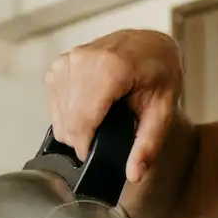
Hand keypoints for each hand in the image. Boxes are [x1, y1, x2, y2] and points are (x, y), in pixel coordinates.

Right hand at [45, 29, 183, 185]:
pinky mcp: (60, 64)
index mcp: (110, 68)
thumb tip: (134, 174)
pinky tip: (90, 109)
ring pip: (58, 115)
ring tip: (103, 119)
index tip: (96, 155)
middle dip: (83, 139)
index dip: (86, 147)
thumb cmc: (159, 71)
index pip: (81, 122)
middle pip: (68, 121)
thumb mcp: (164, 109)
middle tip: (108, 136)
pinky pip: (54, 103)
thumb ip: (149, 144)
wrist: (150, 43)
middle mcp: (83, 60)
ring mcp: (68, 60)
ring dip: (75, 127)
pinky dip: (68, 114)